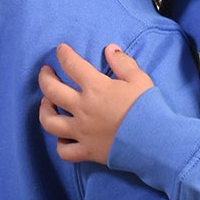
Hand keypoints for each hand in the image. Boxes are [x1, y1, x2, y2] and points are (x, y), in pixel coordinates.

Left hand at [38, 42, 154, 164]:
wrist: (155, 141)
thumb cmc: (148, 108)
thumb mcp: (139, 79)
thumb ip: (122, 62)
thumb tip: (110, 49)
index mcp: (95, 88)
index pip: (72, 65)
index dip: (63, 54)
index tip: (60, 49)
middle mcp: (83, 108)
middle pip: (52, 90)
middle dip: (45, 78)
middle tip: (45, 71)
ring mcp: (82, 132)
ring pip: (50, 122)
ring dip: (44, 110)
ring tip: (46, 103)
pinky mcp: (87, 151)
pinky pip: (64, 151)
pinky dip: (61, 144)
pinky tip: (63, 137)